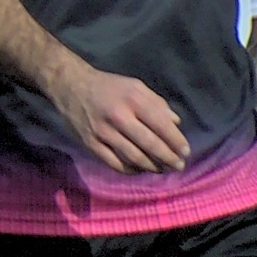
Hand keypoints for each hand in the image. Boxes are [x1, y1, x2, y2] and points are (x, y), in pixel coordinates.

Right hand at [49, 64, 188, 172]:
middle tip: (178, 166)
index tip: (185, 152)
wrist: (70, 86)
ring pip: (132, 157)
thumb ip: (157, 103)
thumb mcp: (135, 86)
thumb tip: (176, 123)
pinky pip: (113, 162)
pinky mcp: (90, 143)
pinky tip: (139, 169)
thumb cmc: (108, 86)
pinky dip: (129, 169)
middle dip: (168, 158)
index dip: (176, 141)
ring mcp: (102, 132)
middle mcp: (118, 117)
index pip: (161, 125)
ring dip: (151, 166)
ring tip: (162, 169)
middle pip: (149, 144)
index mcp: (133, 100)